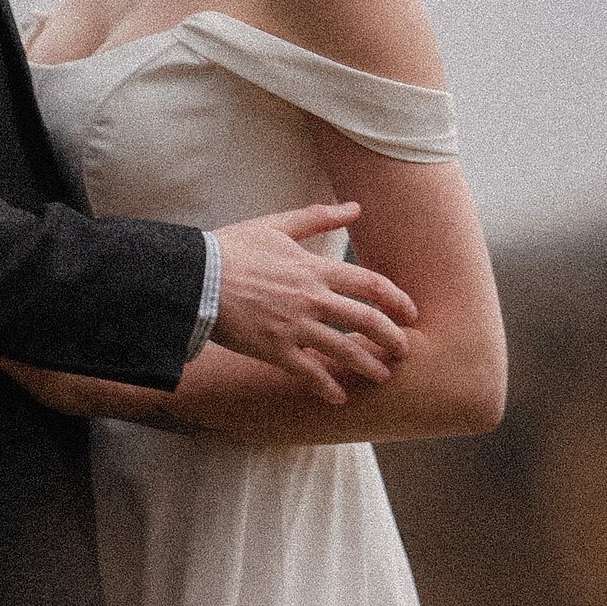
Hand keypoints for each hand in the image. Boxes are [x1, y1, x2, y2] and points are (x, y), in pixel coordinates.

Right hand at [211, 205, 416, 401]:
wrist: (196, 278)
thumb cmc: (232, 249)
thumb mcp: (277, 224)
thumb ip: (318, 218)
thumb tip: (354, 207)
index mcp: (315, 268)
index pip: (371, 285)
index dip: (397, 300)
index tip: (410, 313)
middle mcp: (312, 298)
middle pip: (367, 320)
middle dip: (392, 338)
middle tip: (405, 351)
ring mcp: (295, 326)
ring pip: (345, 349)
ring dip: (368, 365)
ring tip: (383, 377)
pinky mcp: (275, 349)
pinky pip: (309, 372)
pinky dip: (327, 387)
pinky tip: (339, 398)